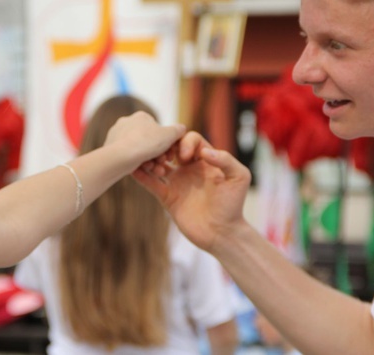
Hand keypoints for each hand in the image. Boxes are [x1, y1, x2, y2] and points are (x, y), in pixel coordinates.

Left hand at [104, 111, 185, 168]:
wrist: (120, 156)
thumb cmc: (146, 143)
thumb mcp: (169, 135)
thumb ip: (178, 130)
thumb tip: (181, 128)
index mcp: (141, 116)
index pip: (158, 131)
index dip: (166, 145)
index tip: (170, 156)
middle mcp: (126, 122)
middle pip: (148, 142)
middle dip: (157, 155)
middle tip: (162, 165)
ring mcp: (116, 135)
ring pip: (138, 150)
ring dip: (148, 161)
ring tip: (152, 170)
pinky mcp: (109, 148)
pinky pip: (127, 156)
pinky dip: (135, 163)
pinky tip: (140, 170)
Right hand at [134, 131, 251, 252]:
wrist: (223, 233)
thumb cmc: (233, 205)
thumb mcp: (239, 178)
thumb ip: (226, 160)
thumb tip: (205, 151)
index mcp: (206, 160)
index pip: (191, 139)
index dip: (185, 142)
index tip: (184, 156)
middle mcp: (190, 168)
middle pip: (171, 147)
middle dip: (165, 148)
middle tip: (164, 158)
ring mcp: (177, 182)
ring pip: (159, 163)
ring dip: (153, 160)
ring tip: (153, 165)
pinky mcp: (167, 197)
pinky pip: (152, 184)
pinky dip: (142, 176)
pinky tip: (133, 169)